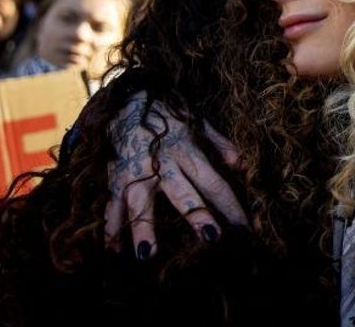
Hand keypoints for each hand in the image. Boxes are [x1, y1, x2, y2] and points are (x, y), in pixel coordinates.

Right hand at [104, 92, 246, 258]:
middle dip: (197, 216)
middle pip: (183, 193)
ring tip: (148, 254)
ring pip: (141, 203)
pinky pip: (111, 204)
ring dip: (144, 228)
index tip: (244, 229)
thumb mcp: (199, 123)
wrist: (128, 98)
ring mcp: (136, 172)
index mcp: (188, 152)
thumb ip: (221, 144)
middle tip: (212, 239)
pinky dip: (110, 227)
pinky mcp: (115, 176)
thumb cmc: (169, 115)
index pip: (214, 183)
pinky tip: (111, 250)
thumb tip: (242, 166)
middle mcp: (163, 164)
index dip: (231, 206)